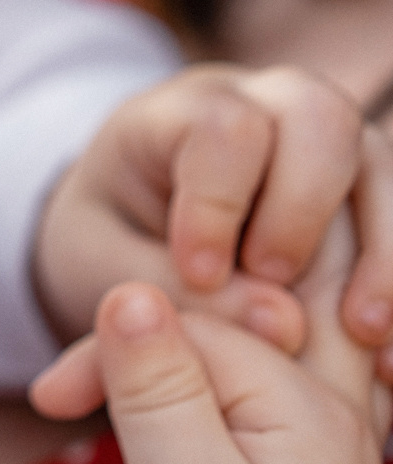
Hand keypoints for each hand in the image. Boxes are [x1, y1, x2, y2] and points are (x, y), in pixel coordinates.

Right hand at [30, 230, 388, 463]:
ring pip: (241, 358)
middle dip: (148, 340)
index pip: (195, 328)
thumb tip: (129, 290)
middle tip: (71, 389)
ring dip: (170, 365)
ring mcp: (318, 449)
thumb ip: (157, 384)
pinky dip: (193, 398)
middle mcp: (330, 416)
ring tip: (103, 396)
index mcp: (313, 407)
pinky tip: (155, 423)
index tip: (47, 401)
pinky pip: (247, 401)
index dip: (111, 350)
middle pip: (231, 326)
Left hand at [34, 65, 392, 363]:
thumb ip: (172, 292)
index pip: (224, 126)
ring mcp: (315, 139)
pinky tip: (385, 358)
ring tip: (359, 334)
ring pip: (376, 158)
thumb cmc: (102, 242)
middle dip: (305, 208)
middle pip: (319, 115)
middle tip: (274, 283)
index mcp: (173, 111)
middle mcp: (256, 104)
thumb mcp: (100, 265)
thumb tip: (284, 326)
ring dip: (380, 250)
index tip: (197, 272)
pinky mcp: (356, 184)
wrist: (122, 235)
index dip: (220, 203)